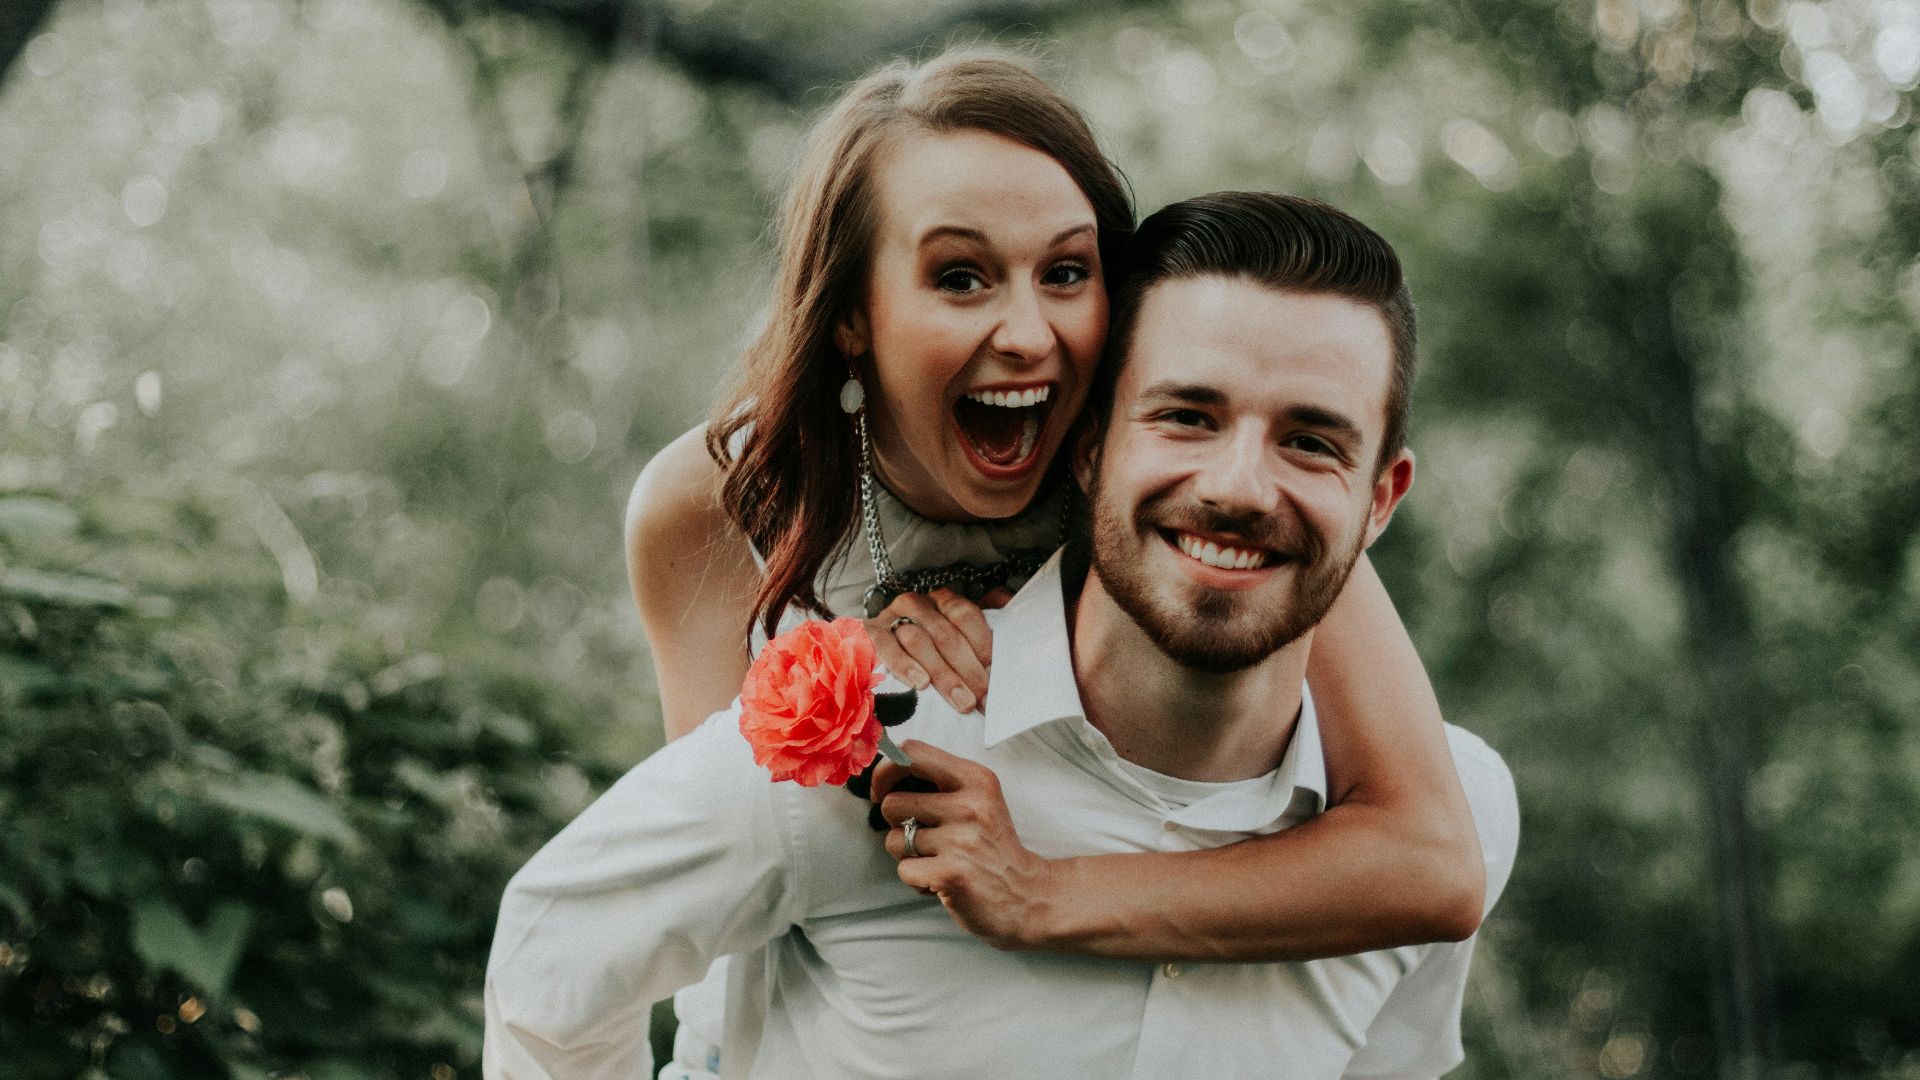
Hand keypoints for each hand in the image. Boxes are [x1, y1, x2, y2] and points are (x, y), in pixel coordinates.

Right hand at [864, 587, 1009, 713]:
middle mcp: (918, 604)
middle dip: (967, 670)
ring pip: (919, 640)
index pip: (966, 616)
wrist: (876, 654)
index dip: (983, 645)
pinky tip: (919, 683)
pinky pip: (885, 646)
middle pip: (945, 634)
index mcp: (943, 601)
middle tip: (982, 699)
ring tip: (960, 701)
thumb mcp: (957, 640)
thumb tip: (1014, 622)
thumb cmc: (928, 653)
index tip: (996, 675)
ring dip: (942, 674)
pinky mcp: (870, 632)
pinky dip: (904, 664)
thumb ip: (982, 635)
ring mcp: (892, 617)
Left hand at [873, 740, 1053, 949]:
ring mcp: (960, 840)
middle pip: (892, 803)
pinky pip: (904, 870)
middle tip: (925, 837)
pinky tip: (941, 880)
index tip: (882, 791)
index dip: (885, 771)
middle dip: (898, 824)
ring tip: (938, 859)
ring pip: (894, 840)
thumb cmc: (993, 847)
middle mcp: (969, 805)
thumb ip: (941, 784)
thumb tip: (885, 775)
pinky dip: (917, 880)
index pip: (912, 753)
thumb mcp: (979, 800)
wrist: (1028, 895)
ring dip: (908, 855)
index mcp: (976, 779)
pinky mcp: (951, 873)